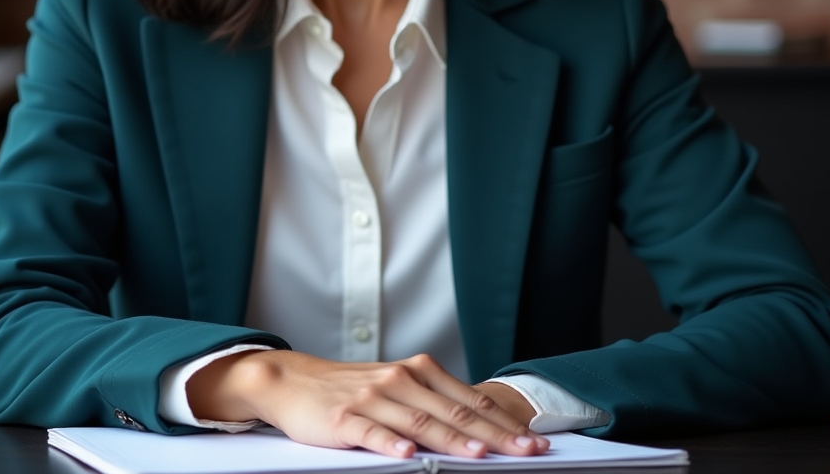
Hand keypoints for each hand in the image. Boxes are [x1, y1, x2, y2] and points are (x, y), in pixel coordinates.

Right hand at [187, 350, 548, 458]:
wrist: (295, 381)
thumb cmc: (351, 389)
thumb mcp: (396, 387)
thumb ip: (433, 402)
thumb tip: (479, 423)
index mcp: (417, 372)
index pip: (468, 399)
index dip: (503, 421)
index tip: (535, 439)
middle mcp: (400, 381)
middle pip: (453, 412)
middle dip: (494, 434)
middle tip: (528, 451)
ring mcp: (372, 399)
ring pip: (420, 423)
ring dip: (453, 440)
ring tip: (481, 456)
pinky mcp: (345, 418)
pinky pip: (373, 433)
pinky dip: (392, 445)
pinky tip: (408, 457)